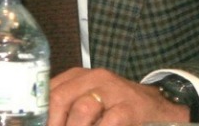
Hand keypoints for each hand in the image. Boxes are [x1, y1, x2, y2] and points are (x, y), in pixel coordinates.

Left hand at [48, 68, 190, 125]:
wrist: (158, 106)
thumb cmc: (116, 108)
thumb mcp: (90, 102)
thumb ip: (67, 109)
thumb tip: (42, 122)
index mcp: (78, 76)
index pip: (48, 91)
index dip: (39, 115)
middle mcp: (94, 78)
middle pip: (60, 99)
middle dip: (54, 124)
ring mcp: (113, 90)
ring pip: (82, 110)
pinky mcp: (130, 107)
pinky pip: (109, 122)